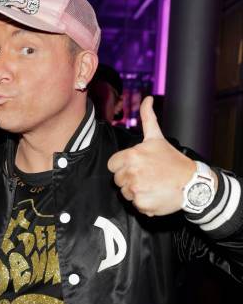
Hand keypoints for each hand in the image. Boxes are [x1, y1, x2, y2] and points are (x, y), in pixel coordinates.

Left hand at [107, 96, 196, 216]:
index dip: (123, 167)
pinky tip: (155, 195)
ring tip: (152, 185)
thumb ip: (147, 118)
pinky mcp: (141, 203)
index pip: (112, 165)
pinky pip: (134, 205)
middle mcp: (131, 172)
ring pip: (125, 193)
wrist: (191, 183)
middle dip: (129, 179)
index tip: (136, 167)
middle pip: (118, 180)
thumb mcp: (157, 138)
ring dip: (136, 191)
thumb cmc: (173, 161)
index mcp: (131, 156)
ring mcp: (135, 189)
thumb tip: (147, 98)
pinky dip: (144, 203)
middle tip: (147, 176)